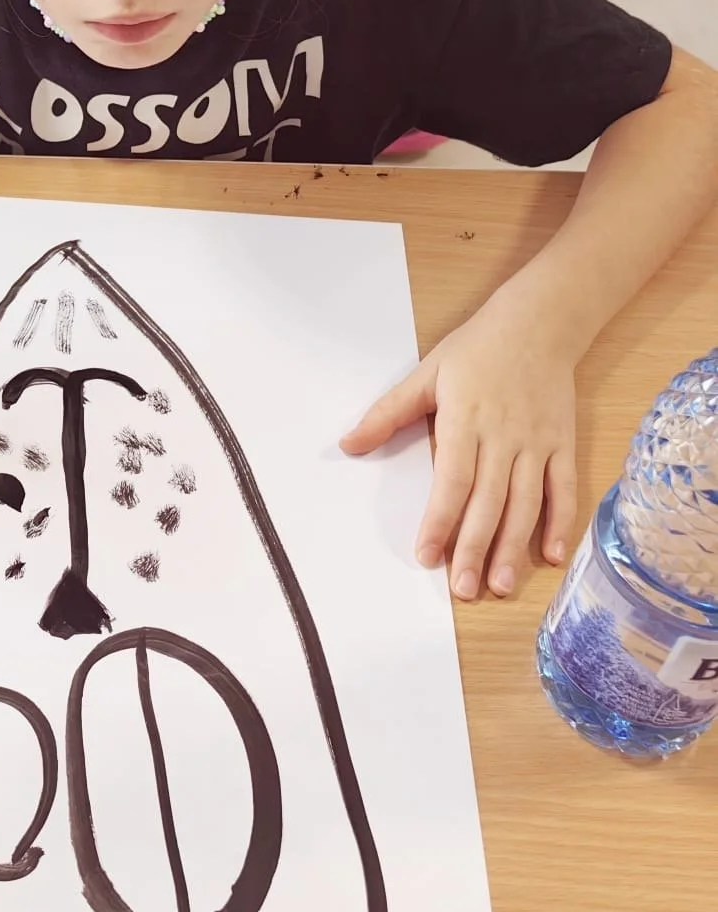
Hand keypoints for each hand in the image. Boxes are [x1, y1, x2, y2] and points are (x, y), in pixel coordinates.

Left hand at [340, 297, 577, 599]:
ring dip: (513, 547)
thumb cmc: (478, 349)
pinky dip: (561, 523)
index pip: (452, 481)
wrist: (539, 322)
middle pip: (489, 502)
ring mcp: (537, 443)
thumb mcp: (426, 375)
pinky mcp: (562, 444)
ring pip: (526, 504)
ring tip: (500, 585)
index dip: (440, 521)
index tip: (427, 555)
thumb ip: (388, 413)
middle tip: (462, 588)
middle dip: (474, 548)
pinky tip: (551, 556)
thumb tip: (348, 443)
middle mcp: (504, 438)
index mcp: (466, 422)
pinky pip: (564, 489)